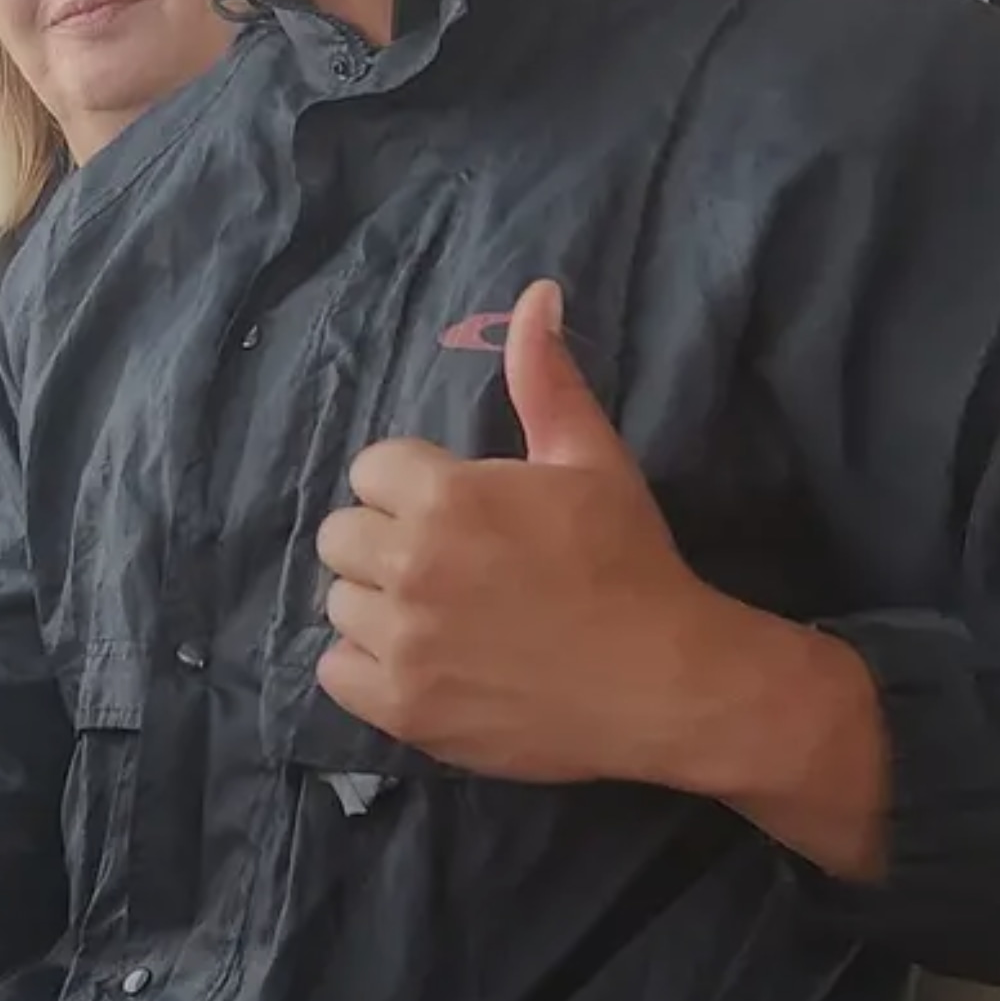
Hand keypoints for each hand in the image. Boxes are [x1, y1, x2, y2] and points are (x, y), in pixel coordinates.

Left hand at [314, 277, 725, 782]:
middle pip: (341, 535)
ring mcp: (401, 644)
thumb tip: (536, 292)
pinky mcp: (402, 709)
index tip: (458, 510)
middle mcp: (410, 566)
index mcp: (446, 496)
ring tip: (438, 613)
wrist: (664, 682)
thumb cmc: (628, 560)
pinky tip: (422, 660)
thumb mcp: (591, 457)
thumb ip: (545, 377)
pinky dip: (368, 667)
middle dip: (386, 539)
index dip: (413, 484)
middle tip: (446, 562)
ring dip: (377, 603)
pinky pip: (335, 673)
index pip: (372, 469)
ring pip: (338, 603)